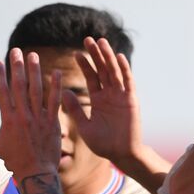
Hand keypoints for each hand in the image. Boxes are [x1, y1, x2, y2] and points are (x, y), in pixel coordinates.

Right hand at [0, 48, 63, 178]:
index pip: (2, 92)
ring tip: (32, 55)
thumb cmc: (14, 161)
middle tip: (16, 51)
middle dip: (16, 67)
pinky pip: (55, 101)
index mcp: (8, 120)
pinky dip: (56, 86)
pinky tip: (56, 72)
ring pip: (36, 90)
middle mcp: (23, 116)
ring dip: (34, 71)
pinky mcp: (53, 122)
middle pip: (19, 86)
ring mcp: (39, 118)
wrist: (36, 174)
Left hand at [62, 37, 143, 166]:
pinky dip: (124, 69)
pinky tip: (119, 57)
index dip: (85, 65)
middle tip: (88, 39)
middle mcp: (110, 94)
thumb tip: (62, 92)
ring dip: (108, 56)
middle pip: (102, 70)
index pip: (91, 77)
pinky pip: (128, 82)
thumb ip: (74, 110)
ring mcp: (121, 96)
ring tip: (101, 42)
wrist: (121, 154)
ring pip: (114, 72)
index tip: (76, 53)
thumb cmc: (103, 144)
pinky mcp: (131, 100)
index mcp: (98, 99)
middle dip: (96, 55)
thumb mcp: (84, 126)